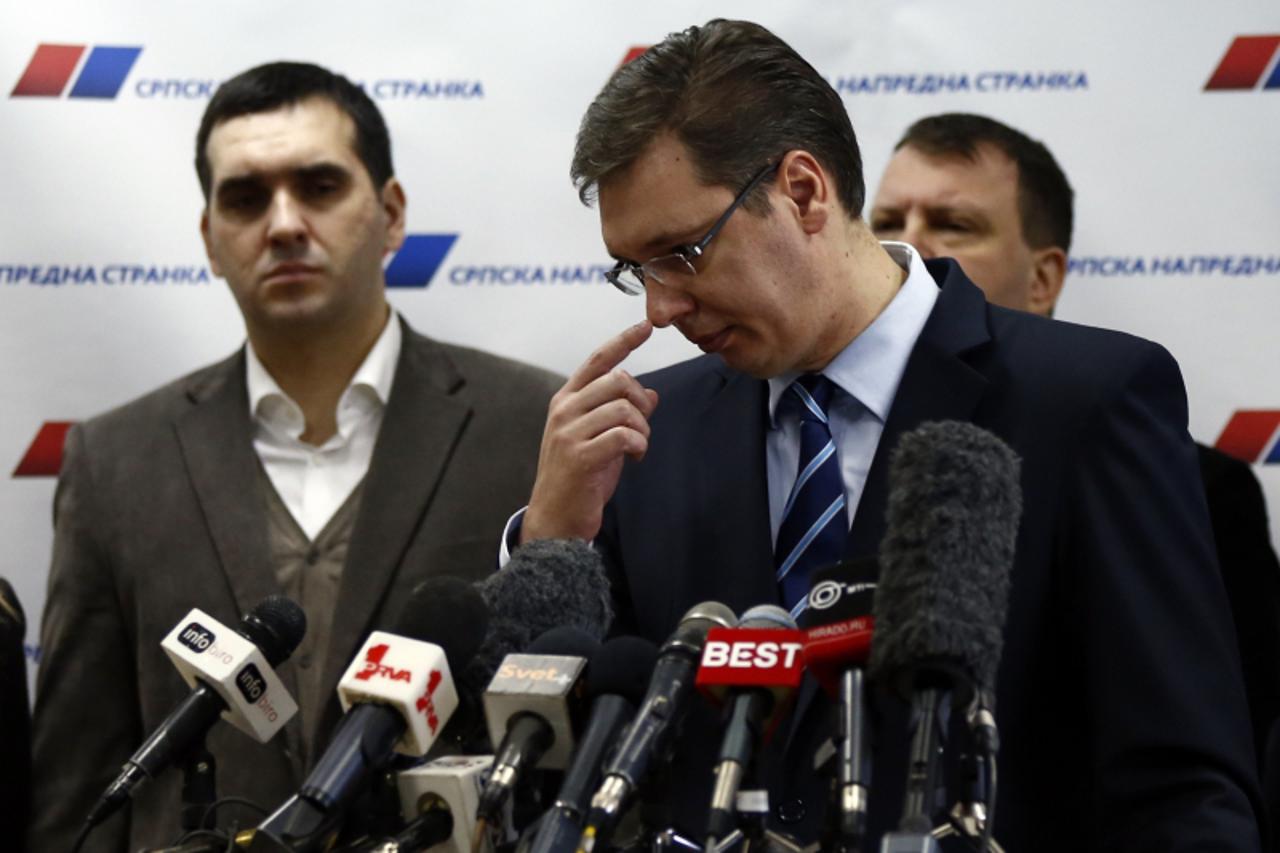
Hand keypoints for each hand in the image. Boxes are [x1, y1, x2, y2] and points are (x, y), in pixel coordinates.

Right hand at [522, 321, 658, 541]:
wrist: (556, 518)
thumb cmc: (579, 478)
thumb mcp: (601, 438)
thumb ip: (622, 414)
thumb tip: (651, 393)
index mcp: (566, 400)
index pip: (597, 360)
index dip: (623, 341)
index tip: (645, 326)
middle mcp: (564, 410)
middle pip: (618, 380)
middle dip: (640, 400)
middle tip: (641, 425)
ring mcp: (569, 432)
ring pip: (624, 408)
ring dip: (642, 429)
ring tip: (637, 447)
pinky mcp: (580, 455)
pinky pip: (624, 435)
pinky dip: (638, 445)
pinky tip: (635, 457)